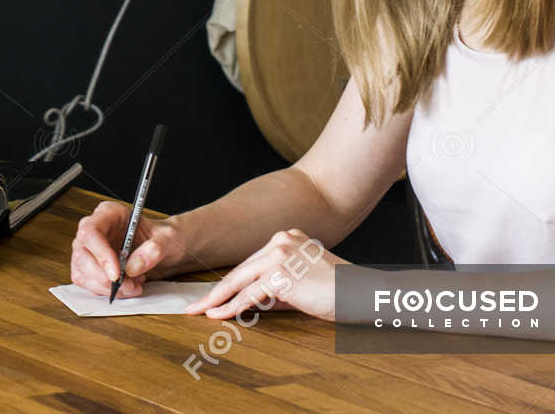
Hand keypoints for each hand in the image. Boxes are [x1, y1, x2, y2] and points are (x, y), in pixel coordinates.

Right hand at [69, 200, 186, 297]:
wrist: (165, 250)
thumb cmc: (163, 238)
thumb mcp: (168, 239)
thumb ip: (155, 249)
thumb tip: (134, 265)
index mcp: (109, 213)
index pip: (91, 231)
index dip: (100, 253)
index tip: (116, 274)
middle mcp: (95, 230)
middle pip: (82, 255)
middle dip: (104, 278)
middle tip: (129, 285)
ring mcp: (89, 249)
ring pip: (83, 273)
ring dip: (107, 287)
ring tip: (133, 285)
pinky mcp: (90, 267)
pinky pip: (88, 284)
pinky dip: (107, 292)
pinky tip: (126, 287)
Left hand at [182, 228, 339, 320]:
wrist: (359, 293)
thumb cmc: (337, 292)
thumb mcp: (301, 284)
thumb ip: (276, 288)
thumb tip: (248, 302)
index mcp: (286, 238)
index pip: (250, 264)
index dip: (230, 281)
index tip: (212, 294)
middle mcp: (280, 241)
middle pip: (240, 270)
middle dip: (216, 290)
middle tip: (195, 304)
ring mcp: (279, 255)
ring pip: (240, 281)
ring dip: (218, 300)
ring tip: (201, 311)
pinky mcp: (280, 273)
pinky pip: (251, 294)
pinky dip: (234, 307)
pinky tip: (221, 315)